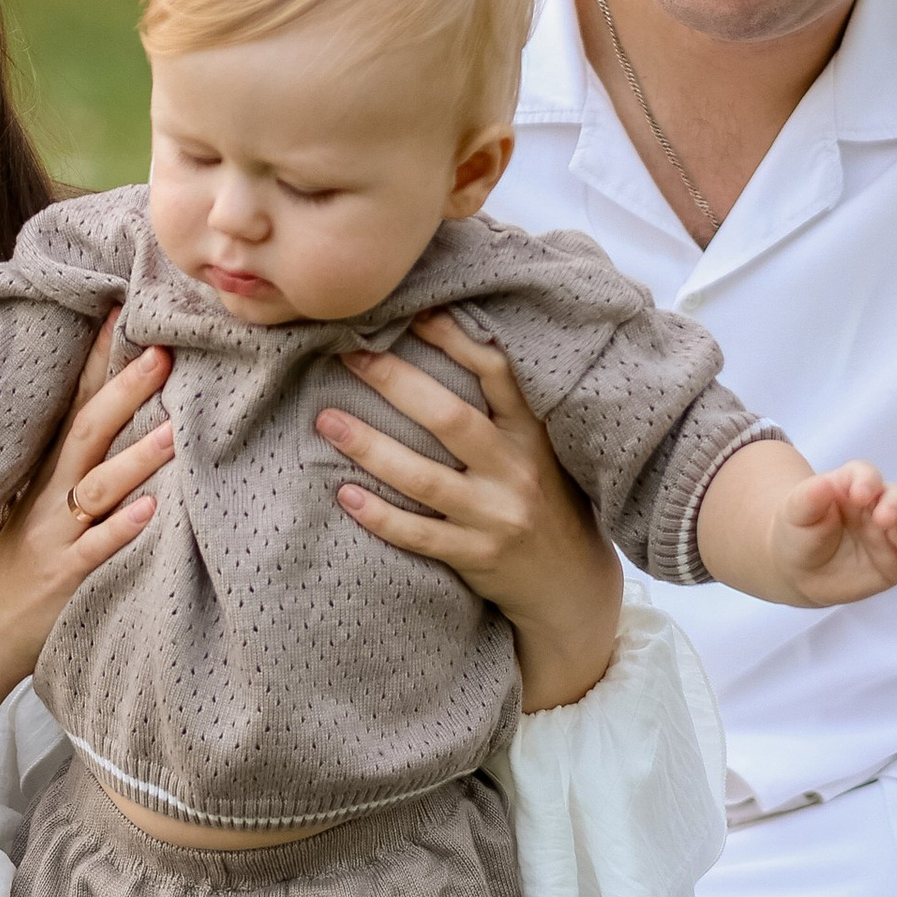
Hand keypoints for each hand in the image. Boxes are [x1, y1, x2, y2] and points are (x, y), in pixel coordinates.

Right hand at [0, 316, 173, 698]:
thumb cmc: (25, 563)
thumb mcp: (46, 503)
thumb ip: (80, 464)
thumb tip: (120, 417)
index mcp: (51, 472)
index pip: (77, 402)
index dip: (99, 358)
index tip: (124, 310)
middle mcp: (53, 495)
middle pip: (88, 432)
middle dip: (124, 391)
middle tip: (163, 354)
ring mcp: (56, 535)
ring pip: (97, 488)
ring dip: (136, 459)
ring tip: (175, 432)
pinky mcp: (64, 577)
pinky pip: (95, 550)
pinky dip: (121, 530)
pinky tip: (151, 512)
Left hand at [315, 311, 622, 709]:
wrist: (570, 583)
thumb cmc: (542, 500)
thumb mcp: (538, 449)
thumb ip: (503, 409)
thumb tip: (444, 342)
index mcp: (532, 434)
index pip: (497, 374)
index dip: (457, 340)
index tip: (413, 312)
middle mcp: (516, 471)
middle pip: (451, 419)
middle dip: (396, 383)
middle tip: (349, 356)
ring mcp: (496, 517)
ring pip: (426, 479)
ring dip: (371, 448)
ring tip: (326, 421)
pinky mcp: (478, 557)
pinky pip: (420, 535)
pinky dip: (381, 516)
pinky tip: (345, 495)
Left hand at [762, 460, 896, 607]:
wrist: (798, 571)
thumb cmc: (798, 532)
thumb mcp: (796, 513)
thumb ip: (811, 496)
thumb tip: (826, 481)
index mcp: (851, 487)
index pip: (865, 475)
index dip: (866, 481)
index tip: (860, 494)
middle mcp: (876, 507)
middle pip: (895, 498)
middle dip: (895, 506)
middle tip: (884, 519)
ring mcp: (890, 534)